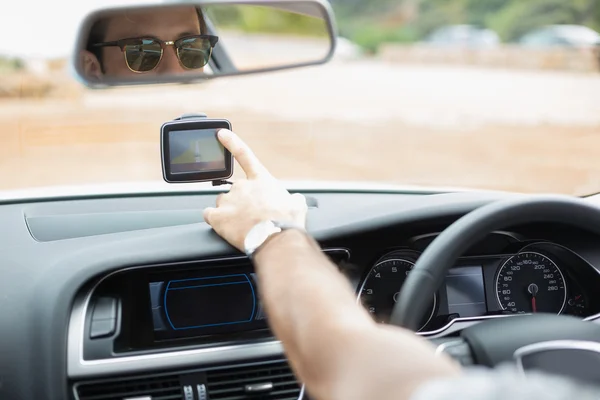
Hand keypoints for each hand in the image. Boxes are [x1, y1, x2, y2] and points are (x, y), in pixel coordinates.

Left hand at [203, 129, 307, 250]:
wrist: (275, 238)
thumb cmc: (287, 222)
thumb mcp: (298, 204)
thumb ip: (293, 198)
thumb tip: (295, 200)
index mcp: (261, 180)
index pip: (243, 155)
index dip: (231, 142)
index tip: (221, 134)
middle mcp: (242, 186)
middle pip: (235, 191)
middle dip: (241, 202)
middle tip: (250, 217)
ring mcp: (228, 200)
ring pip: (222, 203)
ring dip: (228, 212)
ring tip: (241, 226)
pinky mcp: (218, 217)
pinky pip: (209, 215)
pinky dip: (215, 220)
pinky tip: (225, 227)